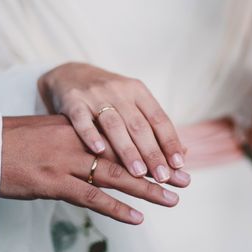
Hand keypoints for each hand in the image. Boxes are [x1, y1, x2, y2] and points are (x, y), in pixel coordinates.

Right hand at [0, 115, 180, 224]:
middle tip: (184, 179)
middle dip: (157, 168)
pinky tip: (137, 217)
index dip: (150, 149)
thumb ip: (76, 138)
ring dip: (146, 189)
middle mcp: (77, 140)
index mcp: (79, 126)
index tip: (173, 159)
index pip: (123, 137)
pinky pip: (90, 196)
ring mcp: (65, 161)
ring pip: (115, 175)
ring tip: (172, 199)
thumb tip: (98, 148)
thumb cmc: (12, 142)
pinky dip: (116, 208)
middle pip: (126, 154)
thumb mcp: (49, 132)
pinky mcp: (51, 181)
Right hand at [37, 63, 188, 184]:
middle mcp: (119, 91)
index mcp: (138, 91)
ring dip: (127, 149)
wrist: (69, 75)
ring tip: (138, 172)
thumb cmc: (108, 98)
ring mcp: (95, 95)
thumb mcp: (132, 103)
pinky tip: (99, 151)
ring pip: (114, 125)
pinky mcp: (73, 101)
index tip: (179, 165)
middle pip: (138, 125)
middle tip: (163, 176)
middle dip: (152, 152)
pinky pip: (82, 120)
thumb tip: (182, 154)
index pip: (158, 118)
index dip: (169, 141)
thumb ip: (153, 127)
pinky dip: (91, 135)